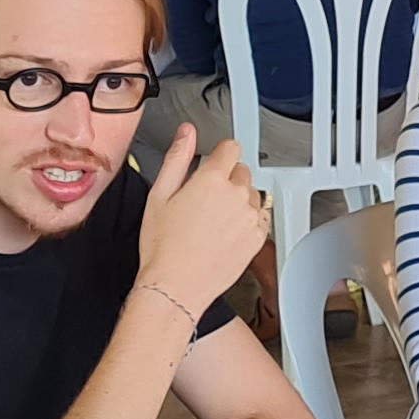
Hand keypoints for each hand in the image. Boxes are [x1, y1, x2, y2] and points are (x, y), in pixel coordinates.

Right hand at [134, 126, 268, 314]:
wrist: (176, 285)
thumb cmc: (163, 246)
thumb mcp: (159, 195)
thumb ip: (177, 158)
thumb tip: (186, 133)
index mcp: (212, 180)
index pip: (231, 148)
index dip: (219, 154)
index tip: (213, 163)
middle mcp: (236, 195)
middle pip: (241, 171)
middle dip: (225, 179)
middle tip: (203, 200)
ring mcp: (250, 217)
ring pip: (251, 194)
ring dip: (237, 200)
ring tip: (212, 220)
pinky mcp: (258, 237)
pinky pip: (260, 217)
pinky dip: (246, 220)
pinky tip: (225, 232)